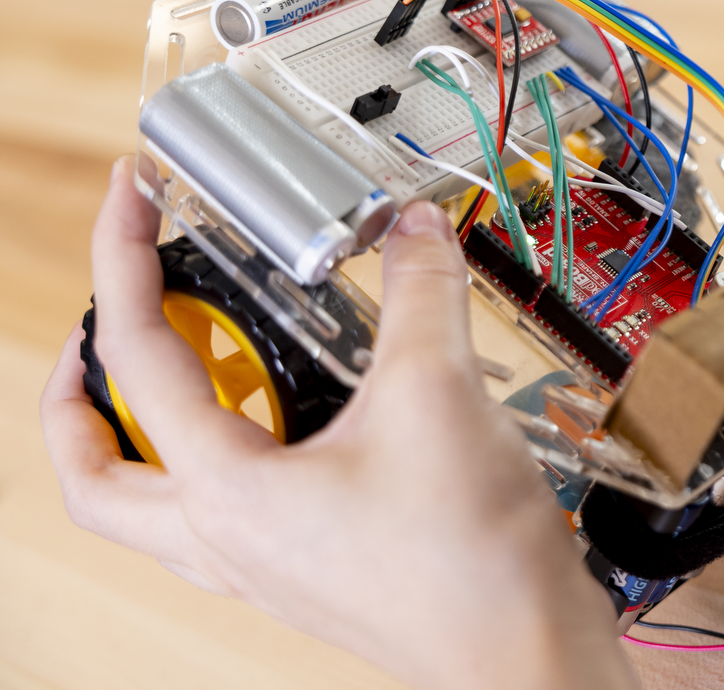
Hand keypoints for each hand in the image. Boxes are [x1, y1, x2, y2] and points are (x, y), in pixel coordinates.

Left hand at [42, 157, 637, 689]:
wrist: (528, 651)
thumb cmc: (470, 565)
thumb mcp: (438, 393)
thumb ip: (420, 293)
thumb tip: (416, 233)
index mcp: (228, 493)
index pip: (137, 357)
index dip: (122, 259)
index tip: (130, 200)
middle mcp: (229, 538)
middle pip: (95, 477)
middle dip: (74, 394)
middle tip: (106, 324)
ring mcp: (266, 563)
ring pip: (153, 506)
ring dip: (142, 432)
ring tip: (191, 362)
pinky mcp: (311, 568)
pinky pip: (227, 514)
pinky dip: (228, 454)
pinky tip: (290, 414)